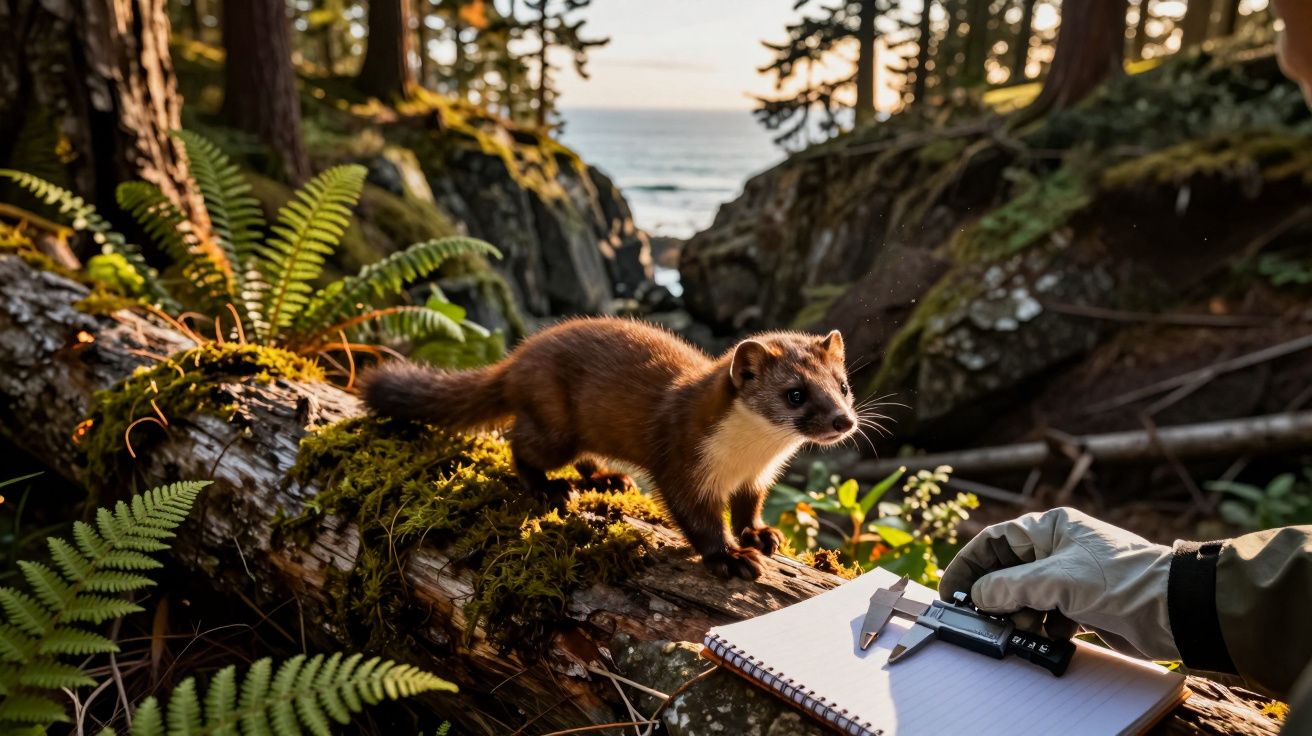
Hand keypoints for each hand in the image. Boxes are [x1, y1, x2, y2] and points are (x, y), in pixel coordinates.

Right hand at [939, 507, 1178, 659]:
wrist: (1174, 611)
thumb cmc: (1122, 580)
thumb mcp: (1056, 580)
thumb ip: (1009, 587)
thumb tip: (978, 596)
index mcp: (1050, 528)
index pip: (995, 541)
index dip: (969, 564)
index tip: (951, 590)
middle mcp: (1057, 549)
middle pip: (1007, 571)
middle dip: (994, 595)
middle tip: (980, 617)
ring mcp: (1069, 578)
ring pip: (1025, 596)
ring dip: (1018, 615)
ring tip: (1022, 628)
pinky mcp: (1082, 605)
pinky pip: (1046, 615)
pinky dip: (1041, 627)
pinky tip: (1050, 634)